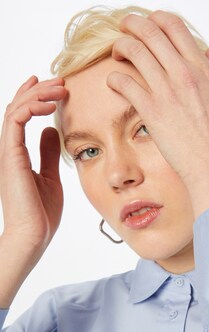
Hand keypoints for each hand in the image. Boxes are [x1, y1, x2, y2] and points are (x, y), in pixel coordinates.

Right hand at [0, 75, 66, 252]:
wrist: (34, 234)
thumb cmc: (41, 212)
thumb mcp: (50, 176)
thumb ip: (48, 153)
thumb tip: (50, 131)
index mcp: (17, 153)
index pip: (21, 117)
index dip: (34, 97)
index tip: (53, 86)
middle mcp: (9, 149)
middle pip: (18, 107)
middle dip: (38, 90)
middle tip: (61, 81)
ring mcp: (7, 151)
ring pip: (16, 109)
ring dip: (38, 94)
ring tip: (60, 88)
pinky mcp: (10, 155)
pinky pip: (16, 120)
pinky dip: (32, 107)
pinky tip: (50, 104)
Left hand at [106, 10, 208, 198]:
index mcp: (201, 68)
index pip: (174, 25)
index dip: (156, 18)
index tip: (148, 24)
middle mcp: (183, 73)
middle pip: (150, 30)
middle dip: (131, 24)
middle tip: (124, 29)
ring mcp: (166, 91)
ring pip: (133, 50)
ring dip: (120, 46)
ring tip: (117, 54)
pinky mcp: (151, 111)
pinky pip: (124, 82)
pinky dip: (114, 77)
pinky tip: (114, 82)